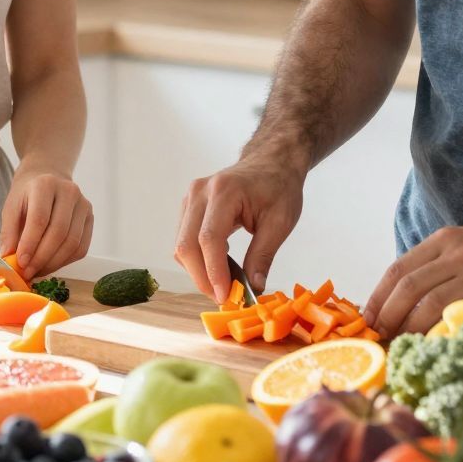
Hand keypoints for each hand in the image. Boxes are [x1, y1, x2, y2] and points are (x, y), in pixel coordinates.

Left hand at [0, 164, 92, 278]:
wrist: (48, 178)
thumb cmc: (27, 195)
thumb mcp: (11, 207)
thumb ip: (9, 232)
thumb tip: (8, 258)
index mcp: (45, 184)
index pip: (40, 218)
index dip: (30, 243)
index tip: (20, 262)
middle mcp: (69, 192)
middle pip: (58, 232)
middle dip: (41, 257)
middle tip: (27, 272)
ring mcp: (83, 205)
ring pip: (72, 243)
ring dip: (53, 263)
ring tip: (36, 271)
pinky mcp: (90, 218)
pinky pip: (81, 247)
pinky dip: (65, 261)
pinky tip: (50, 264)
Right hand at [172, 152, 304, 300]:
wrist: (270, 163)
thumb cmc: (278, 187)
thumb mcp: (280, 222)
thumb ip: (263, 255)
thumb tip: (253, 288)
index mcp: (224, 192)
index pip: (209, 239)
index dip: (214, 272)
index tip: (225, 296)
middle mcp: (200, 193)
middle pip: (187, 244)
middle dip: (202, 278)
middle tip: (224, 298)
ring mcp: (190, 198)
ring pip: (181, 245)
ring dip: (198, 271)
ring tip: (224, 284)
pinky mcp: (188, 206)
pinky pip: (184, 239)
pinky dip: (198, 259)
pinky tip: (219, 266)